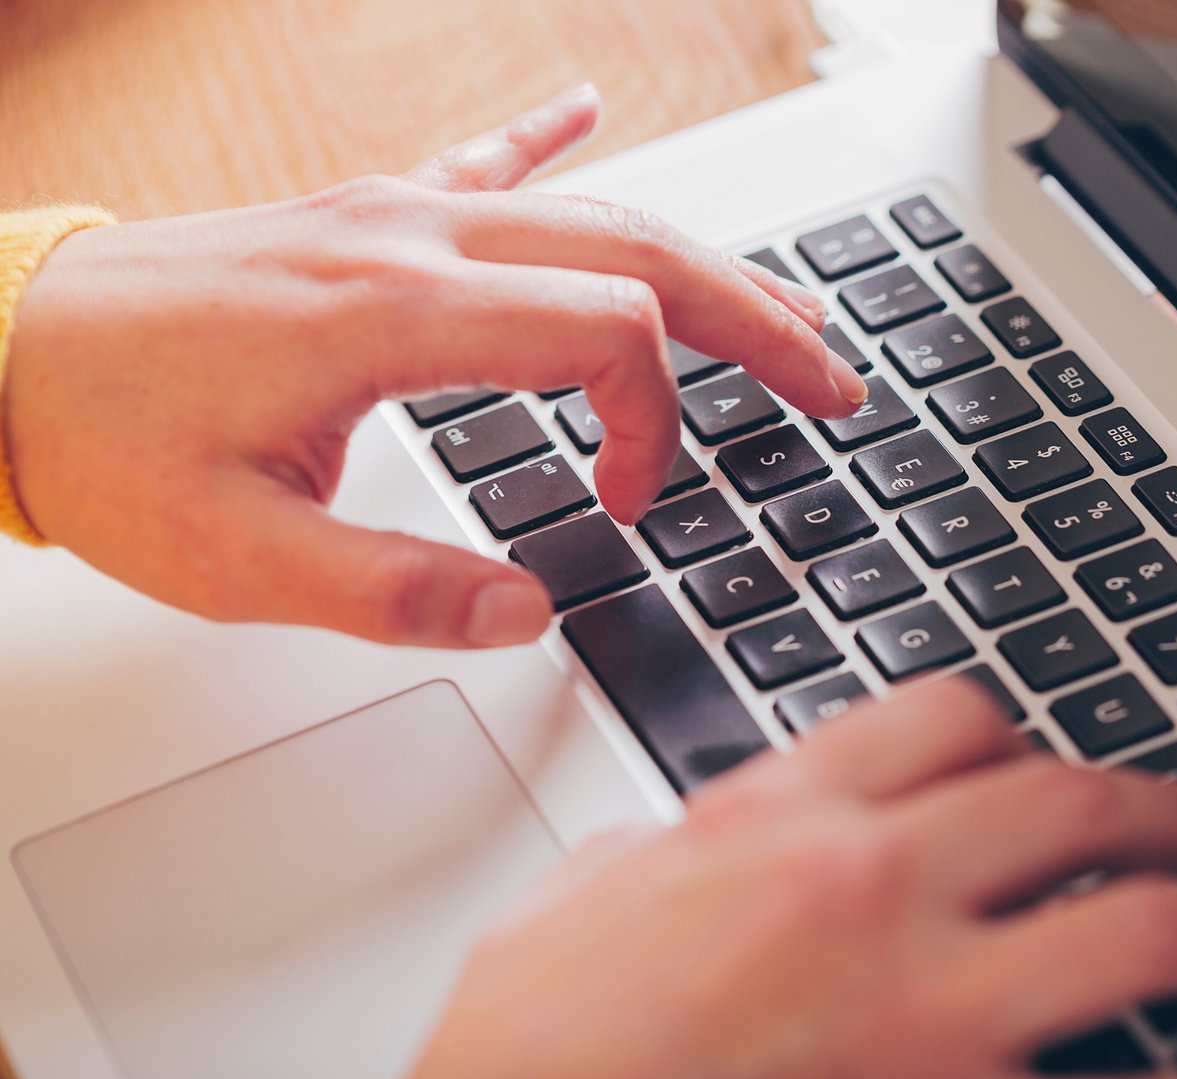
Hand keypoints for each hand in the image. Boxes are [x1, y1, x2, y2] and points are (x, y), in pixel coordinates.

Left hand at [2, 84, 865, 646]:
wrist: (5, 353)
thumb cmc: (112, 444)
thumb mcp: (240, 560)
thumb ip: (395, 592)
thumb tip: (528, 613)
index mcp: (393, 315)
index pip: (606, 336)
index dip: (656, 426)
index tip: (629, 505)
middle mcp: (410, 239)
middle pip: (638, 252)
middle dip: (756, 318)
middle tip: (835, 377)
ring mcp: (392, 212)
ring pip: (590, 210)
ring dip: (698, 255)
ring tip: (780, 300)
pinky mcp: (364, 214)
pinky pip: (482, 158)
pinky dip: (551, 139)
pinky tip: (591, 108)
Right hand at [405, 680, 1176, 1078]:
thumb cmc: (523, 1050)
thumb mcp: (581, 900)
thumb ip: (670, 852)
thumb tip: (697, 845)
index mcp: (776, 819)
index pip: (944, 719)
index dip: (1015, 735)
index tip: (1039, 762)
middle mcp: (870, 890)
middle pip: (1064, 802)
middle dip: (1164, 810)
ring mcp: (930, 1011)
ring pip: (1140, 929)